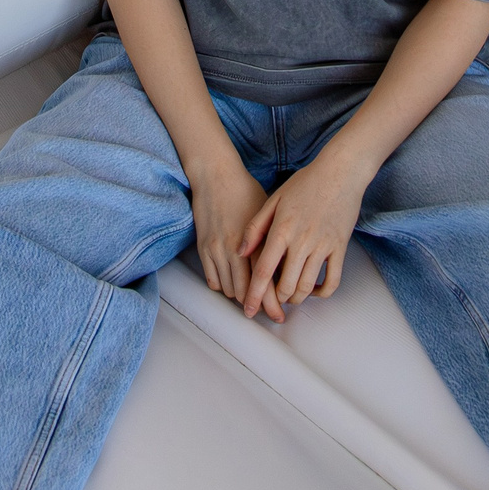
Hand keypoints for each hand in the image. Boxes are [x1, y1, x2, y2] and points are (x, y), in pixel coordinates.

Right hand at [190, 149, 270, 308]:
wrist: (215, 175)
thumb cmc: (246, 191)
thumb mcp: (268, 214)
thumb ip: (274, 242)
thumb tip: (285, 266)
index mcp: (256, 242)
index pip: (265, 282)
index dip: (272, 303)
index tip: (279, 314)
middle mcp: (236, 250)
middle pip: (246, 291)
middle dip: (258, 305)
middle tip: (267, 313)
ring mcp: (217, 250)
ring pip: (229, 289)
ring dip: (240, 297)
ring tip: (251, 299)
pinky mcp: (203, 248)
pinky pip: (212, 280)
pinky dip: (223, 287)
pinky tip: (232, 284)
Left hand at [240, 145, 369, 321]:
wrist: (341, 171)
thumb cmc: (306, 183)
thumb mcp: (274, 199)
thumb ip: (255, 227)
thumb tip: (240, 252)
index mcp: (281, 230)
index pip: (263, 271)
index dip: (253, 294)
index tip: (248, 309)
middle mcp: (301, 241)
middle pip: (284, 285)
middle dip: (274, 301)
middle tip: (269, 303)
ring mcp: (323, 246)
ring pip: (306, 286)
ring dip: (295, 299)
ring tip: (288, 298)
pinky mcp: (340, 248)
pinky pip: (332, 281)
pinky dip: (321, 293)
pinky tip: (312, 291)